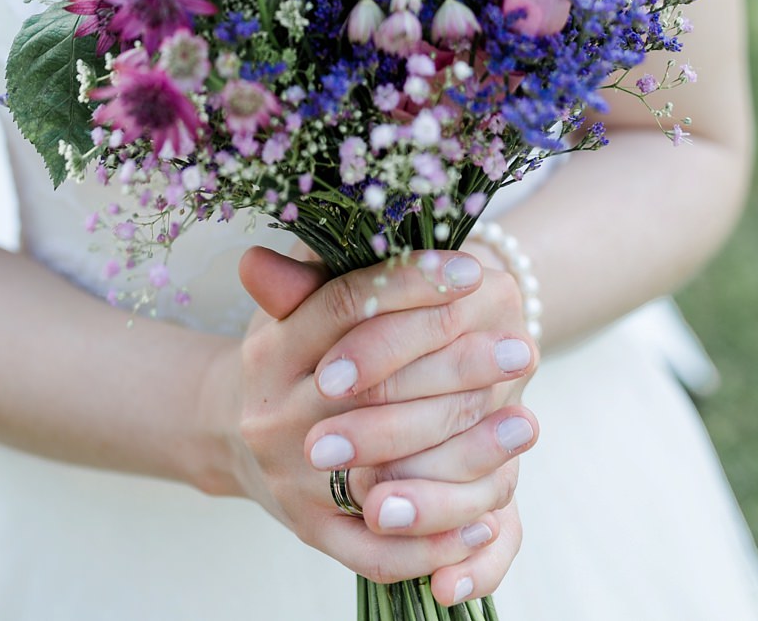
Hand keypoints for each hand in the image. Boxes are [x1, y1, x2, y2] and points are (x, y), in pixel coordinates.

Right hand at [202, 244, 536, 607]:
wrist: (231, 433)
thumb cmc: (289, 351)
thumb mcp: (294, 302)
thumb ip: (325, 264)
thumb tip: (353, 208)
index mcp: (271, 351)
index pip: (346, 308)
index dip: (411, 286)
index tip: (474, 271)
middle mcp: (276, 417)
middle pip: (375, 389)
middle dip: (456, 367)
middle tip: (523, 349)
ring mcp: (292, 481)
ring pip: (382, 471)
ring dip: (462, 454)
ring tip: (527, 425)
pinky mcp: (311, 532)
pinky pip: (374, 548)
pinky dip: (431, 541)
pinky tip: (487, 519)